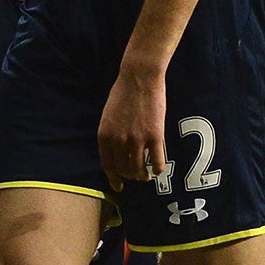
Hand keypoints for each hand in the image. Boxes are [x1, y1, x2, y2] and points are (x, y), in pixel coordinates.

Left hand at [97, 61, 166, 189]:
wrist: (139, 77)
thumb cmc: (124, 92)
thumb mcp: (108, 116)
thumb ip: (110, 134)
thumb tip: (116, 151)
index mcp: (104, 136)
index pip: (107, 165)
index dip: (113, 179)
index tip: (119, 187)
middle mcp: (118, 141)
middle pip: (124, 170)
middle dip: (131, 177)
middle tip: (138, 176)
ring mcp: (137, 140)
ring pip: (139, 169)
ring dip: (143, 175)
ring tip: (148, 175)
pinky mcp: (154, 137)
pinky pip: (157, 162)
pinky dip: (159, 169)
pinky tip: (160, 169)